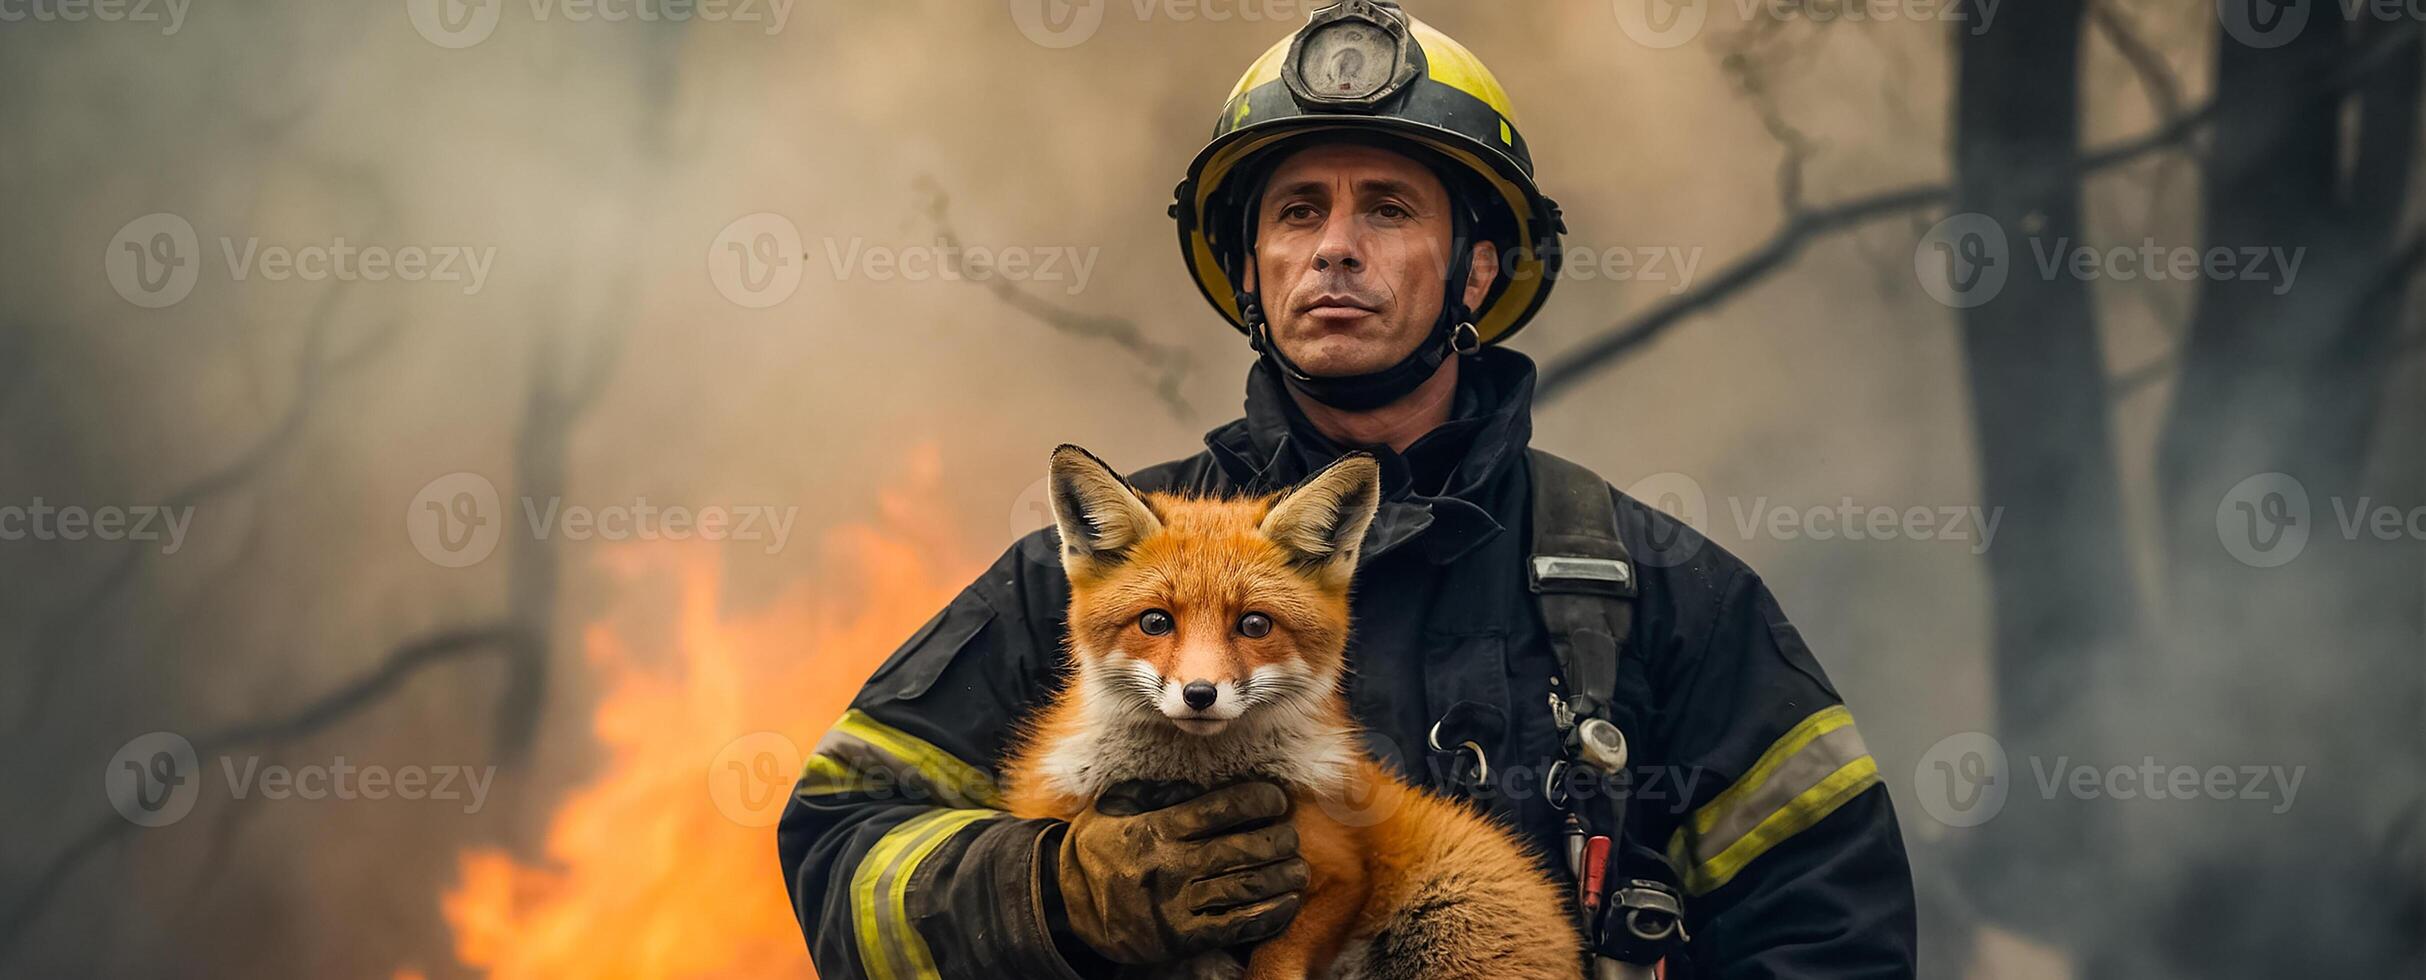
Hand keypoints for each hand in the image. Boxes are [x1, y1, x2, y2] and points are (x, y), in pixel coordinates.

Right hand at [1054, 780, 1308, 964]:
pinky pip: (1238, 924)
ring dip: (1284, 875)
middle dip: (1280, 838)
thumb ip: (1161, 790)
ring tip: (1297, 868)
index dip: (1261, 800)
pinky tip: (1286, 902)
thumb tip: (1207, 771)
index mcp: (1158, 827)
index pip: (1223, 807)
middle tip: (1289, 835)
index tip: (1276, 799)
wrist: (1070, 903)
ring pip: (1249, 886)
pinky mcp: (1183, 938)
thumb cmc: (1102, 846)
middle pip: (1245, 847)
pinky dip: (1271, 913)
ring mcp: (1177, 904)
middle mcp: (1171, 864)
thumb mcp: (1120, 806)